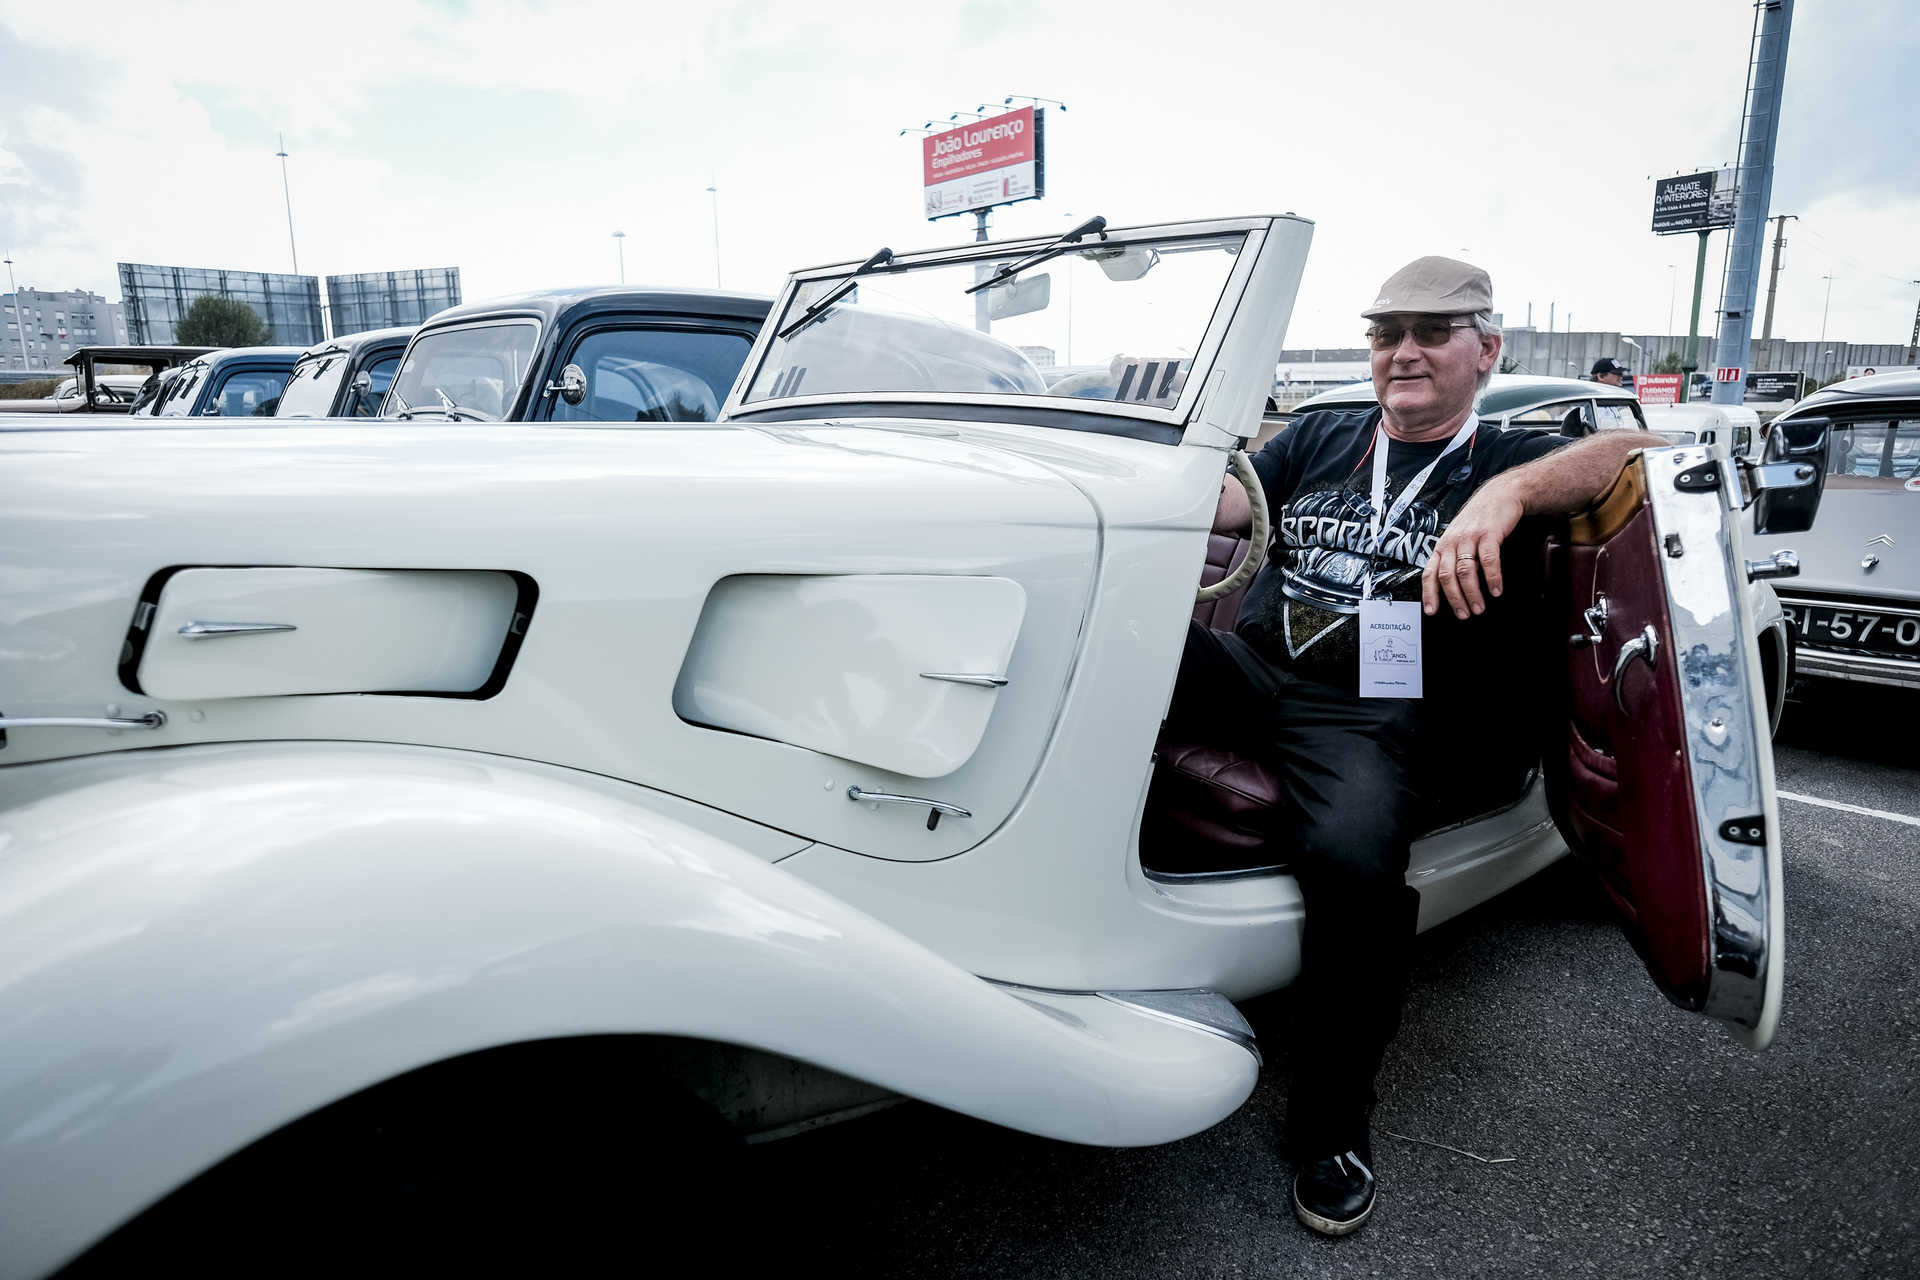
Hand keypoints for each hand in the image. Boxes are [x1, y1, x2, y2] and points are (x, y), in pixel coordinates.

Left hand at [1423, 477, 1523, 618]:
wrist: (1500, 495)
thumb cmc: (1478, 520)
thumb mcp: (1459, 538)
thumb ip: (1454, 558)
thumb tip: (1451, 587)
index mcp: (1442, 545)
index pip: (1430, 572)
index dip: (1429, 593)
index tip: (1432, 611)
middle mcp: (1452, 542)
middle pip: (1447, 576)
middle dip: (1455, 599)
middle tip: (1464, 614)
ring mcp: (1470, 537)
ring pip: (1465, 571)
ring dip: (1472, 593)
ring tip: (1480, 608)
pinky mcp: (1489, 534)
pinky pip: (1488, 560)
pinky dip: (1492, 578)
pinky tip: (1496, 590)